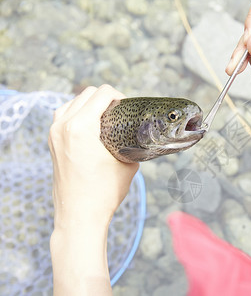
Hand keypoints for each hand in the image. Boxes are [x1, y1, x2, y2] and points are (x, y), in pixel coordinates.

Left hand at [48, 85, 138, 228]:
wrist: (79, 216)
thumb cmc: (103, 192)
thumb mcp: (128, 163)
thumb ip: (132, 143)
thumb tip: (138, 135)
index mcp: (80, 127)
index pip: (102, 94)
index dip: (120, 97)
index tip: (129, 109)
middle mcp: (63, 125)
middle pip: (87, 94)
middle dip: (107, 99)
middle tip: (121, 113)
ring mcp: (54, 133)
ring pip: (73, 102)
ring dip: (91, 104)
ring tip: (107, 118)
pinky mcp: (52, 142)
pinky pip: (64, 115)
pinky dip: (78, 114)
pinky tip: (92, 126)